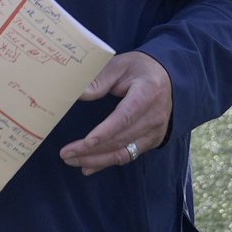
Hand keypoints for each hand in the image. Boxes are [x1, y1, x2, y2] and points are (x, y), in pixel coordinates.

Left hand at [59, 51, 171, 174]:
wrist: (166, 77)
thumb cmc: (139, 68)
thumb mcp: (119, 64)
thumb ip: (100, 79)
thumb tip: (79, 93)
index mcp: (147, 94)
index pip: (125, 117)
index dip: (106, 132)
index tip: (86, 142)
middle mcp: (154, 117)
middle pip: (121, 139)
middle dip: (92, 150)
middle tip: (65, 154)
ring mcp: (155, 132)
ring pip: (124, 152)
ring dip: (97, 160)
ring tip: (72, 160)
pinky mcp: (152, 141)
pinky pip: (129, 155)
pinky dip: (108, 162)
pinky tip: (89, 166)